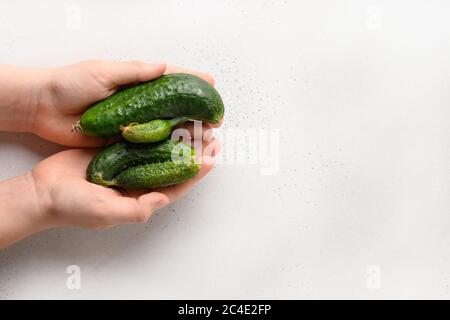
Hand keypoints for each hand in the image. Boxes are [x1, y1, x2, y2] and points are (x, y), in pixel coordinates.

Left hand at [3, 59, 215, 146]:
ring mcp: (132, 123)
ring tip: (206, 135)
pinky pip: (148, 145)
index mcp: (135, 83)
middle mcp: (138, 104)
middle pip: (174, 106)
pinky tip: (181, 150)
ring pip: (165, 127)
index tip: (211, 83)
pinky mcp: (123, 142)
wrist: (45, 109)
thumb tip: (163, 67)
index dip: (191, 81)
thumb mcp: (102, 72)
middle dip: (196, 110)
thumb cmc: (70, 84)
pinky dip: (166, 147)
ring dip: (187, 130)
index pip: (170, 80)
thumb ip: (133, 72)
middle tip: (214, 117)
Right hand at [28, 137, 219, 229]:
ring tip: (196, 123)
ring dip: (179, 138)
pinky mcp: (117, 151)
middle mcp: (140, 181)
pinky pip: (142, 139)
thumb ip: (136, 209)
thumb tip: (164, 199)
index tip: (212, 155)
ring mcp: (129, 165)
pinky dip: (156, 130)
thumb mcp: (105, 212)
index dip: (196, 171)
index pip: (177, 185)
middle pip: (173, 165)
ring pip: (161, 150)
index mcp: (142, 198)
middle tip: (211, 133)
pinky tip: (167, 118)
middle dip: (194, 151)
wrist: (43, 191)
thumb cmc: (72, 207)